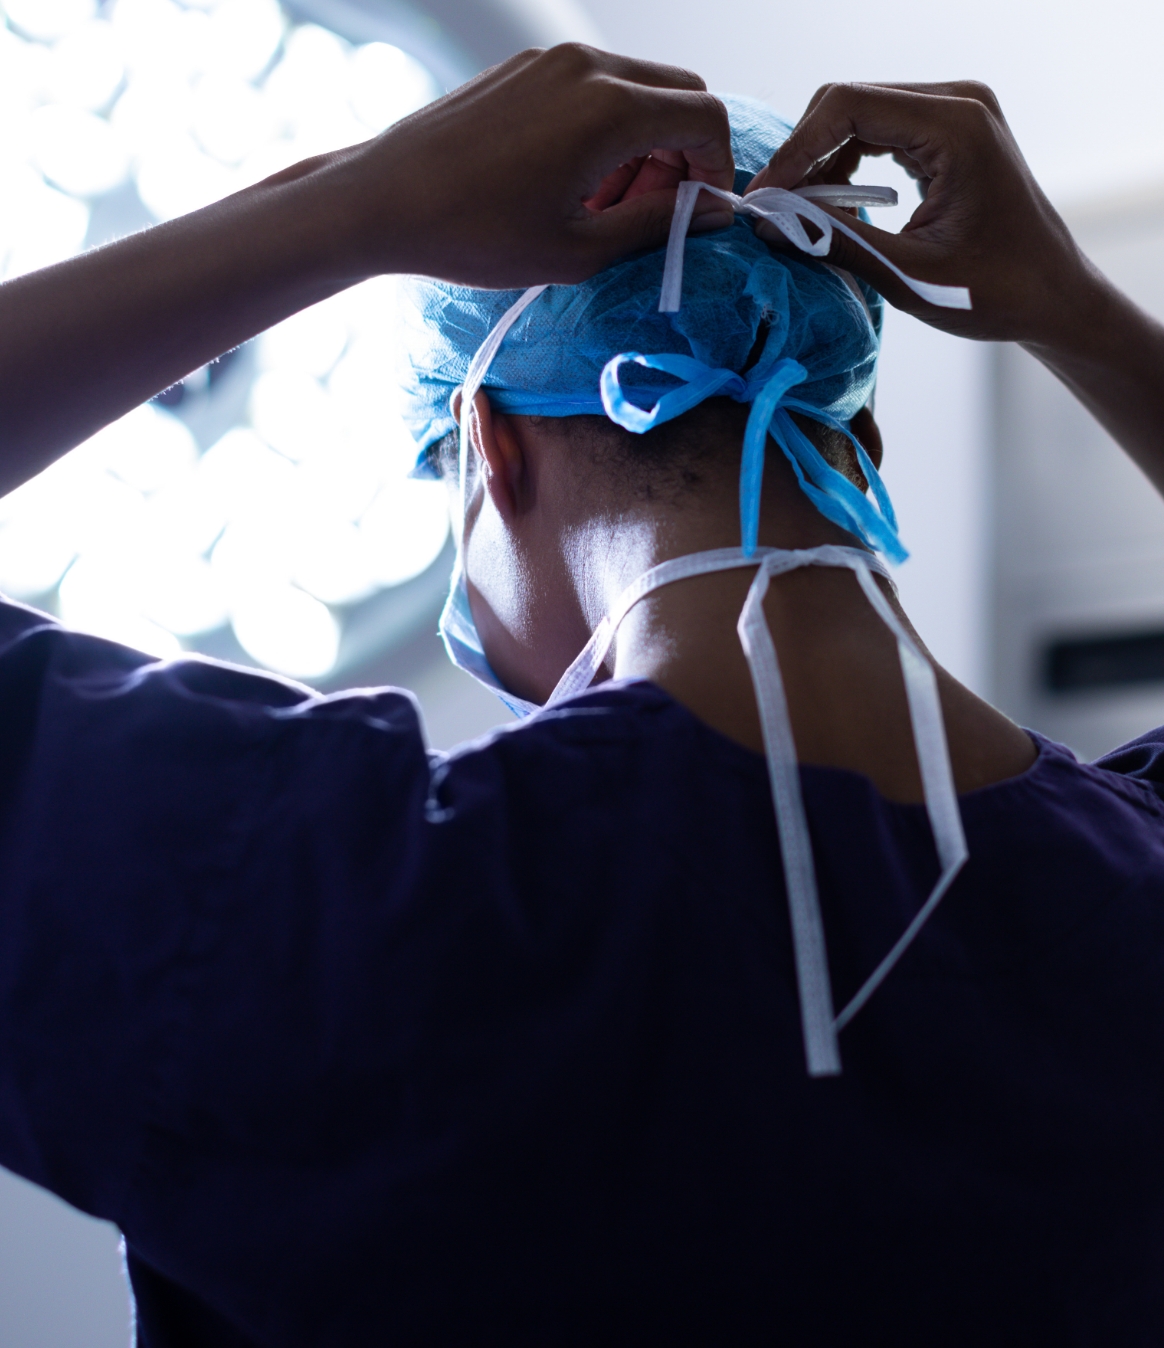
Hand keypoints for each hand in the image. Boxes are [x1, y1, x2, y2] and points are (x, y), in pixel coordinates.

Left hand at [0, 43, 732, 487]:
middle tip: (652, 214)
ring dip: (644, 143)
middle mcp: (587, 67)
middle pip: (678, 95)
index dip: (719, 171)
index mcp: (609, 109)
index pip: (706, 119)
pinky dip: (606, 129)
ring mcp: (551, 61)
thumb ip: (657, 226)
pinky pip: (593, 87)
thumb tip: (712, 212)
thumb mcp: (579, 250)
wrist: (384, 199)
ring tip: (606, 207)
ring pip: (636, 90)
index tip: (702, 215)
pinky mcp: (524, 69)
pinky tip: (571, 183)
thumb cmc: (476, 235)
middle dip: (683, 154)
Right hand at [745, 81, 1099, 347]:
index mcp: (956, 126)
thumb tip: (769, 227)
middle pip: (849, 101)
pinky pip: (880, 129)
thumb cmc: (995, 293)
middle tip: (772, 210)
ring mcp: (956, 112)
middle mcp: (957, 102)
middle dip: (803, 154)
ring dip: (821, 160)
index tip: (763, 198)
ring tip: (799, 212)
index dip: (795, 149)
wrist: (1053, 297)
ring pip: (859, 113)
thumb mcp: (908, 274)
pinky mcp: (950, 130)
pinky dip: (846, 162)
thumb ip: (836, 242)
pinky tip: (832, 204)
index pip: (848, 105)